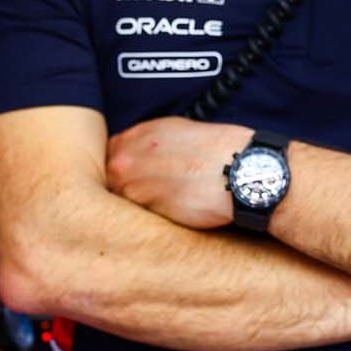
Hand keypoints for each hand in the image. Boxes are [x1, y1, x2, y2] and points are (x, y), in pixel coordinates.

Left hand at [106, 117, 250, 229]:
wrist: (242, 171)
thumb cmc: (220, 150)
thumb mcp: (179, 131)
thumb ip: (151, 142)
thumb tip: (138, 155)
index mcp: (137, 135)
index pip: (108, 154)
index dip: (121, 166)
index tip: (132, 175)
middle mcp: (128, 159)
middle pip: (109, 179)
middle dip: (122, 187)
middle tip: (145, 194)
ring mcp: (135, 186)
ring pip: (120, 200)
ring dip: (134, 205)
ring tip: (161, 205)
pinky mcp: (148, 211)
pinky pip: (139, 217)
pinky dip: (148, 219)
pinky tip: (170, 214)